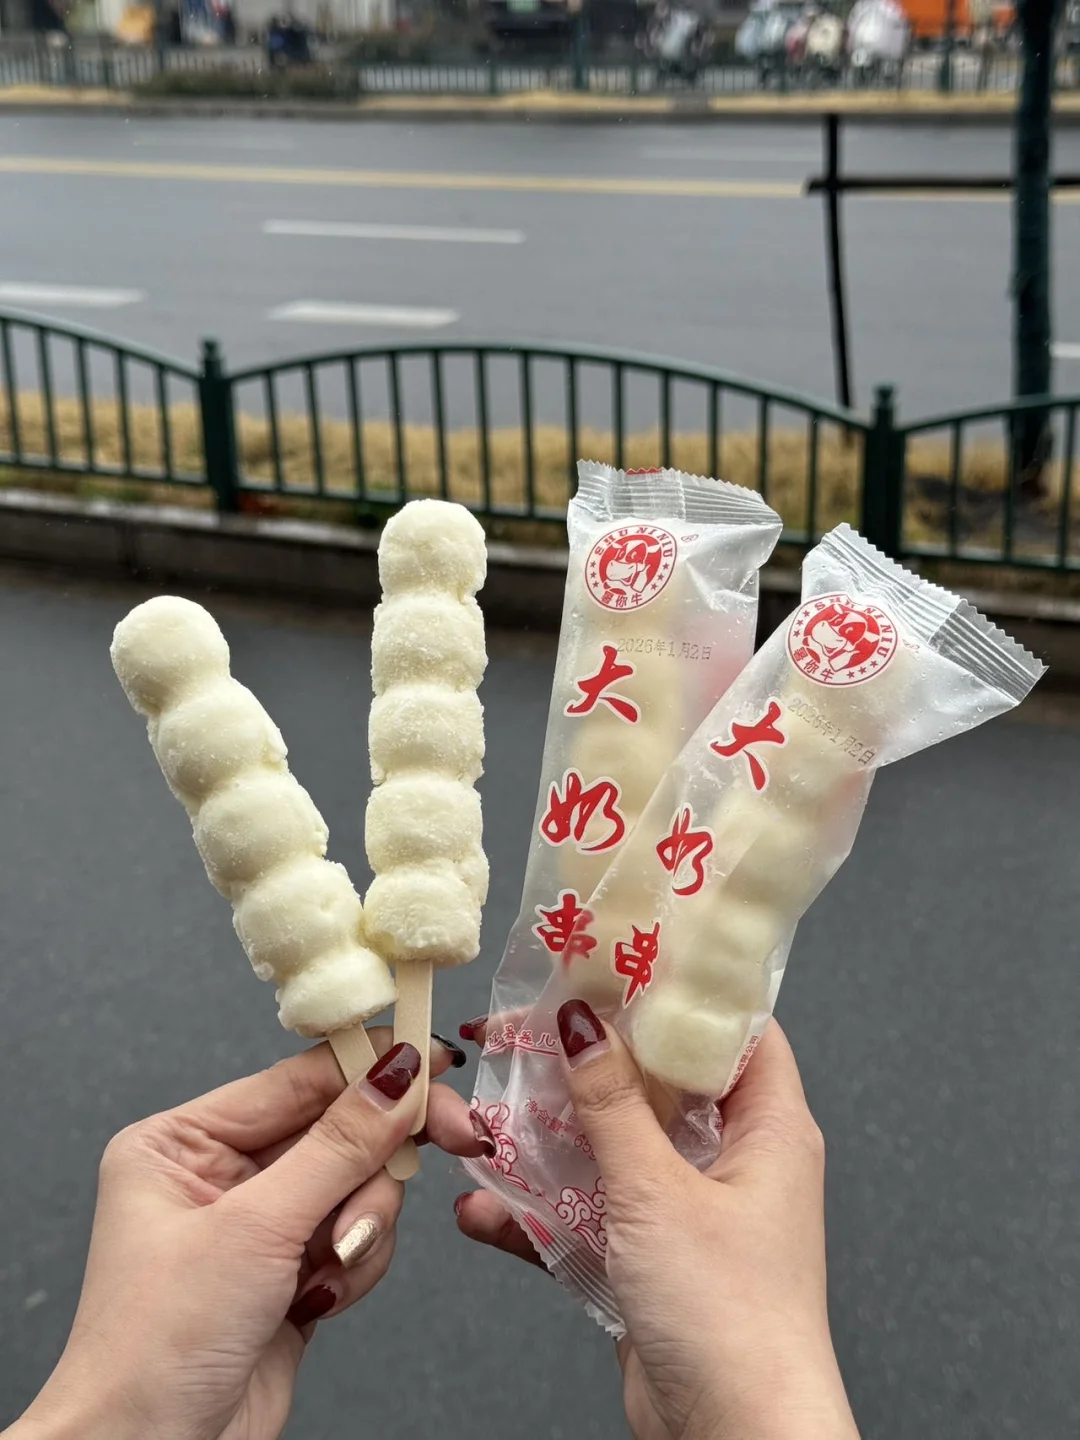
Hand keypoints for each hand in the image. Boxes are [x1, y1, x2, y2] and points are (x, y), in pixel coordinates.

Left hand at [7, 1031, 486, 1439]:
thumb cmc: (158, 1347)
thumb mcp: (255, 1228)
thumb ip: (339, 1145)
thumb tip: (397, 1075)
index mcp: (183, 1143)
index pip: (296, 1079)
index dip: (370, 1066)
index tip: (434, 1057)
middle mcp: (219, 1176)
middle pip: (337, 1130)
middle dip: (379, 1156)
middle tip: (456, 1136)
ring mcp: (259, 1227)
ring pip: (358, 1185)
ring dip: (362, 1223)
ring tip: (332, 1265)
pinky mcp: (291, 1274)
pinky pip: (357, 1236)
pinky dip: (357, 1263)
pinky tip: (322, 1298)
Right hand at [455, 1010, 858, 1439]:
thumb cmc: (731, 1317)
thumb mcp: (658, 1190)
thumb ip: (612, 1103)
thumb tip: (582, 1023)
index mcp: (769, 1125)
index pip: (731, 1026)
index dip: (678, 987)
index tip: (614, 956)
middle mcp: (735, 1161)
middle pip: (657, 1083)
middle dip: (588, 1063)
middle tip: (525, 1029)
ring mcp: (693, 1214)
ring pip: (614, 1150)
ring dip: (550, 1141)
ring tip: (486, 1118)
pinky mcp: (654, 1265)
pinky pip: (592, 1217)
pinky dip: (541, 1213)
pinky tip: (486, 1208)